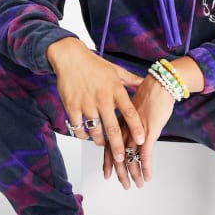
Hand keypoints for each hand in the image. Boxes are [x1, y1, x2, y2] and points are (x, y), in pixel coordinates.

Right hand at [47, 37, 144, 159]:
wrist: (70, 57)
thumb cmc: (94, 64)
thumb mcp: (116, 70)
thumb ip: (131, 80)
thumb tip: (145, 83)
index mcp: (115, 89)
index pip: (129, 112)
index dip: (136, 128)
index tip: (142, 140)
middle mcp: (102, 98)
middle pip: (112, 128)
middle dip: (118, 146)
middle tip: (123, 158)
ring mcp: (86, 103)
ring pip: (95, 130)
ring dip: (100, 142)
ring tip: (103, 145)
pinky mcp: (71, 106)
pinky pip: (78, 127)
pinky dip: (83, 135)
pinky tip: (86, 136)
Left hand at [103, 74, 174, 188]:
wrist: (159, 84)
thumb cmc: (149, 94)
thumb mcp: (134, 109)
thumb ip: (129, 121)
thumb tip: (129, 130)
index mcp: (120, 124)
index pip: (109, 147)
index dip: (108, 162)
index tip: (106, 174)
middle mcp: (125, 129)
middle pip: (118, 156)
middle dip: (121, 173)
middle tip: (124, 184)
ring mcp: (136, 132)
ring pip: (131, 159)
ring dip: (134, 174)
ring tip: (137, 184)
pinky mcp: (149, 132)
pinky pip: (146, 155)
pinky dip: (146, 168)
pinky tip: (147, 177)